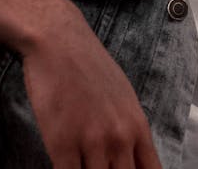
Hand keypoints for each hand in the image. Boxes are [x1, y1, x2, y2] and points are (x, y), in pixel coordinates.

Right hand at [0, 0, 160, 168]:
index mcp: (137, 126)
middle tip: (102, 168)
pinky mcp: (62, 145)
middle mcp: (119, 138)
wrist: (60, 41)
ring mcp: (92, 143)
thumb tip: (133, 157)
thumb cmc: (90, 66)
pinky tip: (66, 167)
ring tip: (83, 166)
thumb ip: (129, 130)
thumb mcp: (123, 96)